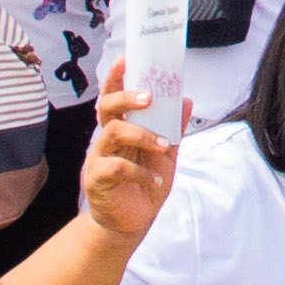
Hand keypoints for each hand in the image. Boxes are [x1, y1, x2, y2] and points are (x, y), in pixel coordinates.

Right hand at [76, 78, 176, 242]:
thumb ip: (173, 129)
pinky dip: (140, 171)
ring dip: (142, 135)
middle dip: (125, 98)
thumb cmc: (144, 186)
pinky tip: (154, 179)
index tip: (126, 60)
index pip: (113, 97)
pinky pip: (116, 168)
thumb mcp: (166, 156)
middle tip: (148, 97)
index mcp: (121, 129)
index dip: (116, 78)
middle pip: (106, 108)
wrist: (131, 223)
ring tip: (165, 144)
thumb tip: (186, 100)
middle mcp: (106, 140)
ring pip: (112, 133)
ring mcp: (99, 158)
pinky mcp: (97, 179)